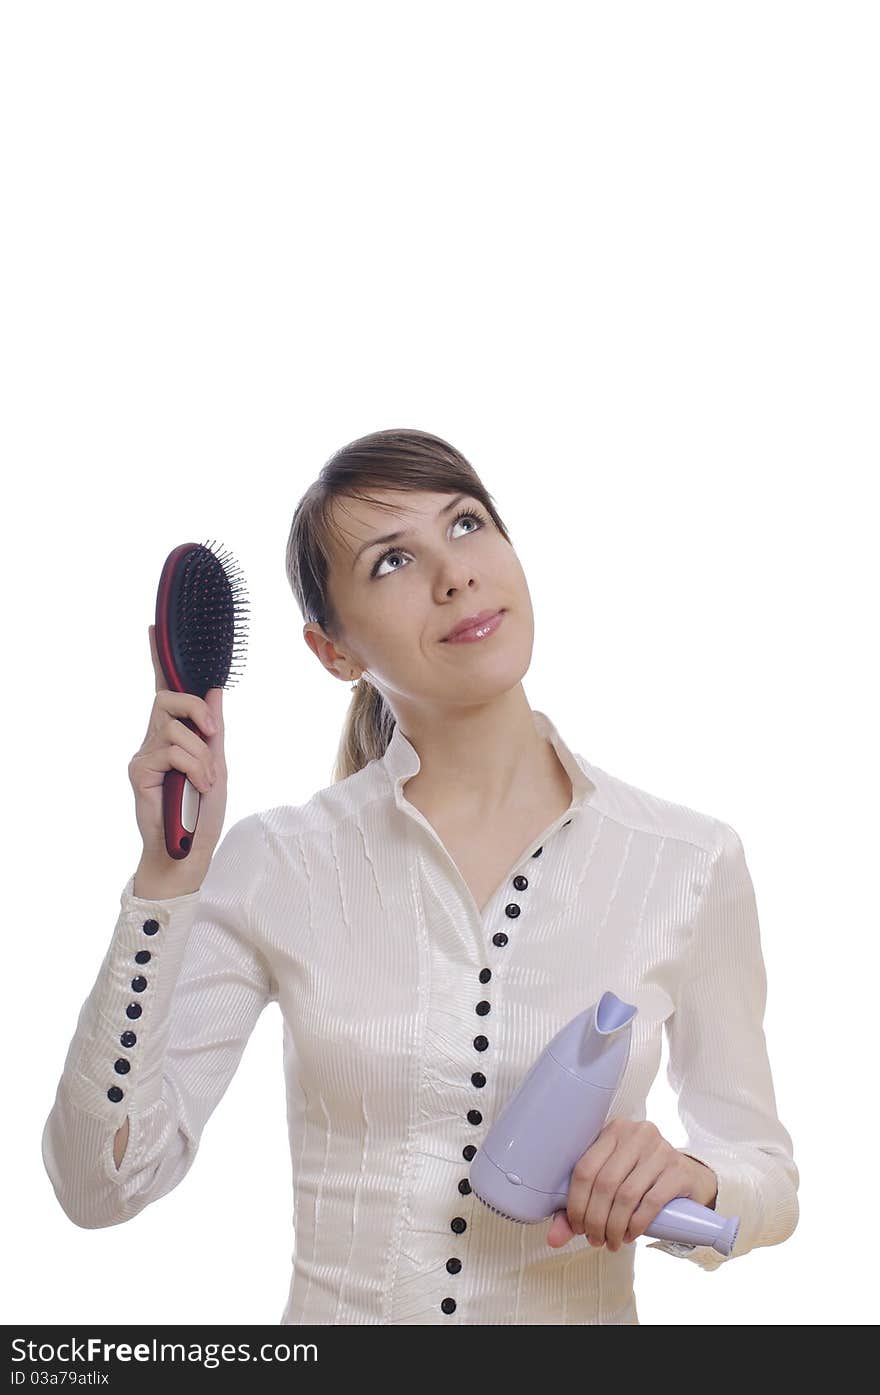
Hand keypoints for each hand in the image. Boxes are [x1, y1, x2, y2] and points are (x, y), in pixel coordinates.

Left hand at [546, 1118, 718, 1250]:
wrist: (688, 1178)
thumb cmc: (640, 1179)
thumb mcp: (611, 1184)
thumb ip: (581, 1206)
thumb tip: (553, 1238)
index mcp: (613, 1130)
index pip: (585, 1168)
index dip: (576, 1203)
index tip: (577, 1226)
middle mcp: (637, 1134)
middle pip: (604, 1183)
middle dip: (595, 1219)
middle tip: (594, 1240)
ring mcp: (661, 1149)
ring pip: (627, 1194)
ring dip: (614, 1226)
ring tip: (611, 1241)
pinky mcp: (679, 1170)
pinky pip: (652, 1201)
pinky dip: (636, 1224)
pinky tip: (630, 1235)